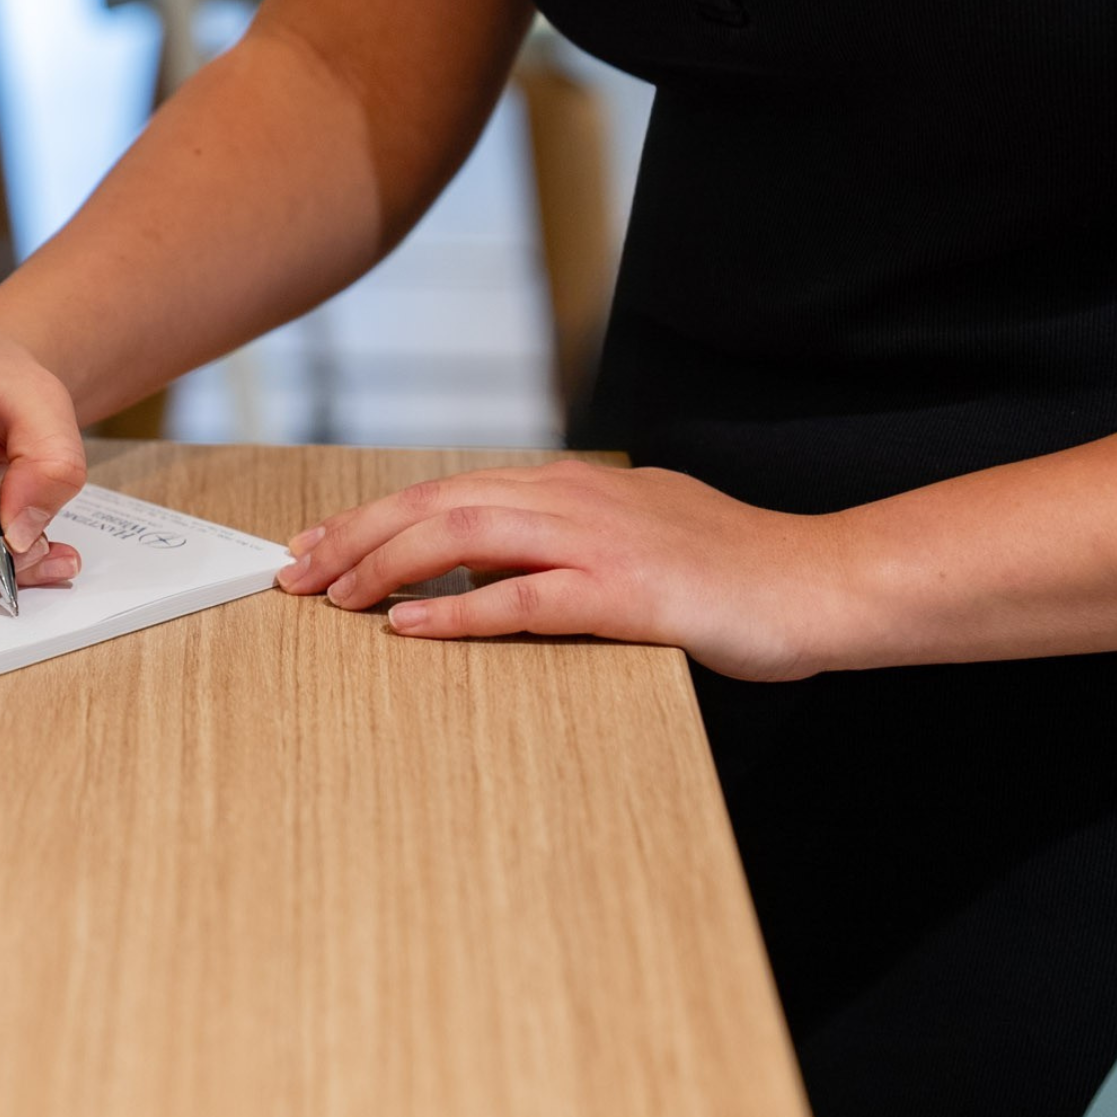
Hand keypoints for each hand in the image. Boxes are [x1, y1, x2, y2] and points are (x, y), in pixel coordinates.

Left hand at [273, 459, 849, 681]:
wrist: (820, 584)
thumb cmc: (728, 569)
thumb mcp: (628, 538)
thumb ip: (556, 544)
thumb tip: (482, 569)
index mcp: (568, 487)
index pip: (444, 492)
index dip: (372, 519)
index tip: (316, 546)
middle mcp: (571, 501)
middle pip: (434, 505)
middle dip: (355, 538)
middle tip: (296, 574)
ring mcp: (597, 542)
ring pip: (462, 537)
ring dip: (387, 568)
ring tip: (334, 598)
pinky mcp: (625, 594)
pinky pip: (521, 599)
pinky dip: (456, 614)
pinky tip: (407, 629)